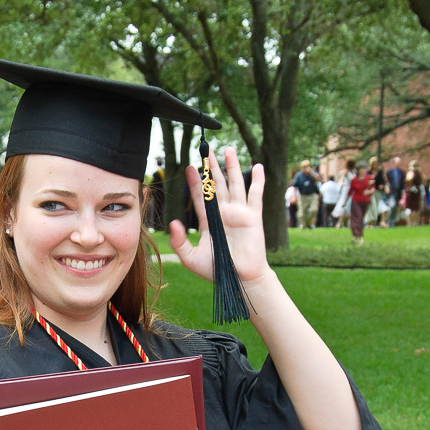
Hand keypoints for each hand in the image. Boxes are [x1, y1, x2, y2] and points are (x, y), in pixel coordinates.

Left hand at [168, 147, 270, 285]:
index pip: (200, 196)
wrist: (239, 280)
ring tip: (228, 149)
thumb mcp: (191, 258)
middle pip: (216, 184)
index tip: (189, 167)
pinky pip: (255, 195)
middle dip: (212, 167)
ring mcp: (238, 213)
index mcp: (209, 221)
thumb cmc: (216, 271)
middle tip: (206, 150)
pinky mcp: (253, 217)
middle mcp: (223, 213)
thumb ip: (179, 242)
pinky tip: (256, 166)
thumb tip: (172, 222)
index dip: (195, 181)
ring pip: (234, 184)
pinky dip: (257, 180)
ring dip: (232, 167)